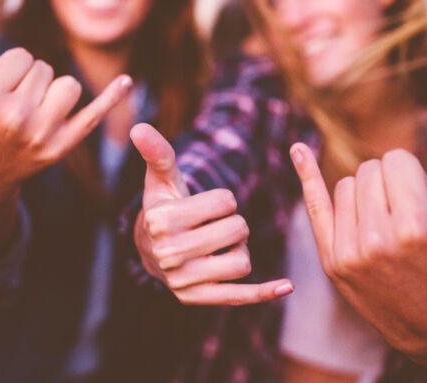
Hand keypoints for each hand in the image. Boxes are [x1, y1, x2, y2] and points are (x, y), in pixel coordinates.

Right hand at [0, 50, 131, 203]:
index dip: (12, 68)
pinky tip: (127, 82)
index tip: (1, 88)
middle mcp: (17, 117)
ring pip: (67, 86)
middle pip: (44, 69)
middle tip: (15, 104)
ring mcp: (43, 134)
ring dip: (55, 91)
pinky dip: (113, 98)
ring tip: (36, 109)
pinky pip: (93, 115)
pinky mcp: (63, 147)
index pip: (20, 57)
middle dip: (31, 79)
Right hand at [131, 123, 292, 304]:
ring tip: (220, 245)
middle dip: (235, 223)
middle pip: (237, 231)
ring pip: (242, 262)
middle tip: (216, 225)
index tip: (205, 206)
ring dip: (239, 249)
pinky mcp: (196, 298)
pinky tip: (286, 285)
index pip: (226, 202)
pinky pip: (237, 296)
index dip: (223, 200)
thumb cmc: (164, 206)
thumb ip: (157, 153)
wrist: (149, 249)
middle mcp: (169, 254)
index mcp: (161, 220)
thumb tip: (139, 127)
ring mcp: (182, 280)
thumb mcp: (161, 179)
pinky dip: (263, 292)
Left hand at [290, 144, 426, 355]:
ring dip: (366, 195)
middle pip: (370, 171)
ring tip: (388, 224)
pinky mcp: (331, 261)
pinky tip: (297, 149)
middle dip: (391, 183)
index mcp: (415, 228)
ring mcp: (348, 250)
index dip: (414, 175)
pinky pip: (314, 206)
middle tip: (408, 215)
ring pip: (347, 186)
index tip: (426, 201)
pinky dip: (306, 176)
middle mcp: (376, 238)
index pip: (396, 162)